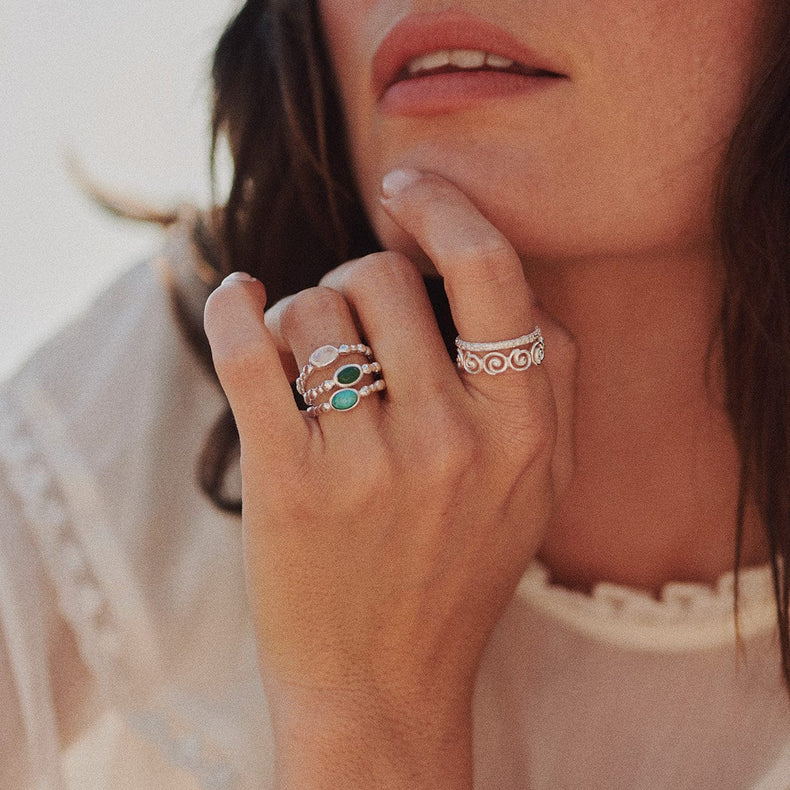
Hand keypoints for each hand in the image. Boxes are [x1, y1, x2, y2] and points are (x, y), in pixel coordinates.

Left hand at [203, 171, 575, 787]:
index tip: (406, 194)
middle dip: (357, 278)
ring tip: (306, 364)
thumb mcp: (538, 485)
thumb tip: (502, 280)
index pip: (492, 273)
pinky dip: (231, 305)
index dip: (445, 212)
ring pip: (314, 310)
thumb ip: (546, 382)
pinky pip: (248, 350)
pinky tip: (234, 297)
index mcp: (522, 430)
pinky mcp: (288, 484)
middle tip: (349, 316)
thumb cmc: (455, 572)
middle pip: (383, 278)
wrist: (382, 684)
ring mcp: (368, 464)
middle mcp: (453, 440)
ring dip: (300, 316)